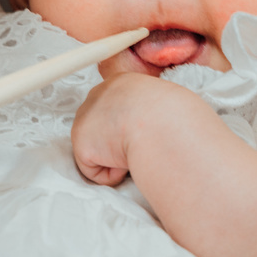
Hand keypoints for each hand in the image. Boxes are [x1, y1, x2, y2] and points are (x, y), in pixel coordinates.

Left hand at [72, 72, 191, 186]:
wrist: (162, 124)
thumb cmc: (175, 118)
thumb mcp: (167, 104)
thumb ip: (152, 112)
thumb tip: (159, 127)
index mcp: (121, 83)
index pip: (115, 107)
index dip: (126, 125)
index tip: (141, 133)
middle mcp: (98, 95)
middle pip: (100, 126)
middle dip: (116, 141)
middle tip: (141, 146)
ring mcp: (85, 117)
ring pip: (99, 149)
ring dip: (117, 157)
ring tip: (138, 149)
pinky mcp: (80, 142)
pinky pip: (96, 171)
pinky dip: (113, 173)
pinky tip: (128, 160)